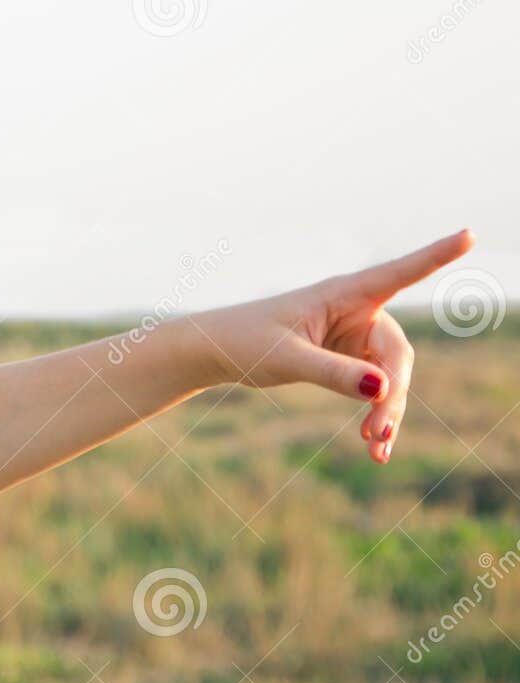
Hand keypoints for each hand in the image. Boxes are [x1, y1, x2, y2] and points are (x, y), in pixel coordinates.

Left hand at [193, 229, 473, 463]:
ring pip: (388, 376)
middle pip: (396, 352)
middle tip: (376, 433)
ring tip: (375, 447)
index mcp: (342, 294)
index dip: (436, 255)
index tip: (469, 234)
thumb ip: (332, 372)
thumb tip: (383, 387)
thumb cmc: (243, 341)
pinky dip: (374, 416)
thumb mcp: (286, 358)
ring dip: (386, 411)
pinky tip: (374, 449)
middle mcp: (355, 312)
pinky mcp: (346, 361)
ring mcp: (353, 338)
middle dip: (392, 393)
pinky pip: (372, 389)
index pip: (398, 273)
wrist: (213, 353)